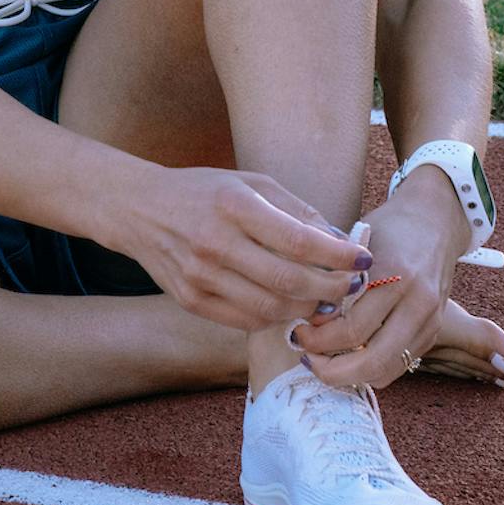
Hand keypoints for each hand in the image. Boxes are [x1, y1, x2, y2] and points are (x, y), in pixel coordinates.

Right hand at [106, 166, 369, 332]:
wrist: (140, 209)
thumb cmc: (205, 192)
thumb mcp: (251, 183)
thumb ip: (297, 211)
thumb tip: (341, 242)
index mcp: (233, 205)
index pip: (299, 241)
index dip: (339, 256)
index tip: (363, 260)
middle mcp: (214, 243)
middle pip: (289, 281)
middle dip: (330, 288)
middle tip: (351, 286)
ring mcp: (199, 277)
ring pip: (270, 309)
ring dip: (306, 309)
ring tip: (324, 298)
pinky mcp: (191, 301)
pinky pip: (246, 321)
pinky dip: (276, 317)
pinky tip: (290, 305)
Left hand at [292, 165, 468, 387]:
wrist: (436, 221)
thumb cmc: (388, 228)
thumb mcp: (355, 243)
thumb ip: (335, 280)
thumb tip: (303, 318)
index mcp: (396, 275)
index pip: (352, 329)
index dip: (318, 339)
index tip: (297, 331)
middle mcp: (418, 303)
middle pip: (372, 360)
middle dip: (330, 369)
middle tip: (305, 356)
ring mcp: (430, 321)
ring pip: (385, 371)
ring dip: (349, 374)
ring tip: (323, 359)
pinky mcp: (434, 333)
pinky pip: (397, 366)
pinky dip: (369, 369)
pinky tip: (348, 355)